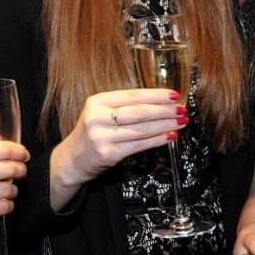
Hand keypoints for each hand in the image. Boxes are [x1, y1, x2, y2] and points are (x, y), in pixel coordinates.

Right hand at [0, 140, 28, 228]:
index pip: (3, 148)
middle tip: (21, 171)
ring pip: (9, 189)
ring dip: (14, 190)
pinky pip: (2, 207)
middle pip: (10, 168)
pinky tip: (4, 202)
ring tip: (10, 189)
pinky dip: (8, 205)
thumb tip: (1, 141)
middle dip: (21, 170)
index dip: (20, 151)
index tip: (24, 154)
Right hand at [53, 89, 186, 187]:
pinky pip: (139, 145)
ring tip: (180, 122)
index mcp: (97, 101)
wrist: (72, 159)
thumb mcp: (102, 112)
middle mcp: (97, 117)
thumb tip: (160, 102)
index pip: (133, 95)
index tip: (175, 95)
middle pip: (139, 112)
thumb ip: (125, 106)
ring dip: (165, 125)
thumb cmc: (93, 133)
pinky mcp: (108, 154)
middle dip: (165, 110)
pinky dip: (157, 140)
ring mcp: (102, 136)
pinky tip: (170, 136)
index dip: (156, 95)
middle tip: (182, 110)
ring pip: (142, 129)